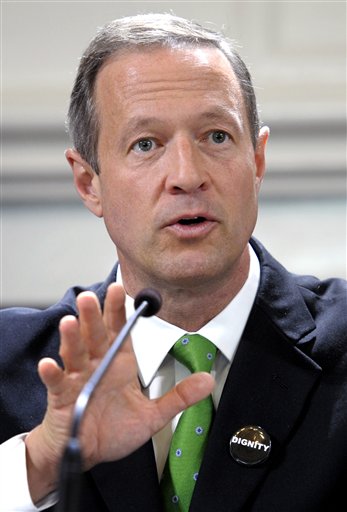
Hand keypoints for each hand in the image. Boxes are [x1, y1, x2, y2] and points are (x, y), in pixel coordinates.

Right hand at [25, 283, 214, 502]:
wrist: (87, 450)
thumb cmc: (113, 429)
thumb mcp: (152, 414)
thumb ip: (178, 396)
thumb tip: (208, 380)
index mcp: (119, 363)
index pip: (119, 330)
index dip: (118, 310)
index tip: (120, 289)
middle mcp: (98, 365)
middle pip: (96, 335)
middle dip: (94, 315)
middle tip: (92, 296)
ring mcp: (78, 379)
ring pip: (75, 352)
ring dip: (72, 337)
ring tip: (71, 322)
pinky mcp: (63, 398)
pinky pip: (57, 383)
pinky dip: (53, 374)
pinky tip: (50, 364)